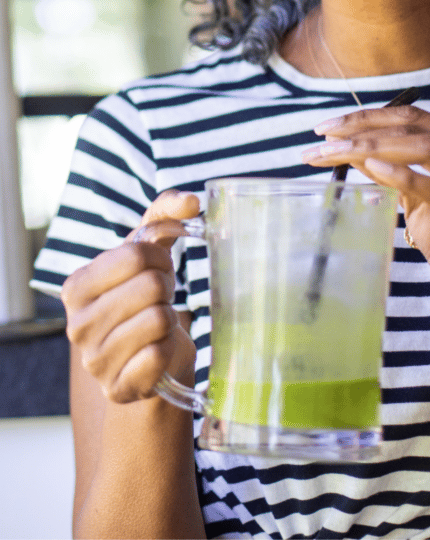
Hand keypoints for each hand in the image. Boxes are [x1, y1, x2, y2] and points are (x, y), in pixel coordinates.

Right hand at [61, 190, 199, 402]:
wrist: (148, 358)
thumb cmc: (145, 299)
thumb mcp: (147, 253)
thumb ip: (165, 215)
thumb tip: (193, 201)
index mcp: (77, 286)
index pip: (135, 254)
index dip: (160, 259)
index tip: (158, 270)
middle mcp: (77, 324)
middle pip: (151, 286)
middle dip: (167, 288)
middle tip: (160, 299)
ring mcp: (95, 360)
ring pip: (159, 320)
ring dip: (170, 319)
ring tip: (158, 324)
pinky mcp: (119, 387)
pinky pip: (160, 355)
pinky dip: (170, 349)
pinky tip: (158, 351)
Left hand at [302, 104, 429, 324]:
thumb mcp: (416, 199)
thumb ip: (392, 171)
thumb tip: (352, 149)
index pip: (412, 116)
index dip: (366, 117)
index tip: (327, 126)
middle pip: (412, 127)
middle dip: (359, 130)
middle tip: (320, 138)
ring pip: (423, 148)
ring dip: (370, 147)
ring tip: (332, 152)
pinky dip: (404, 176)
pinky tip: (372, 167)